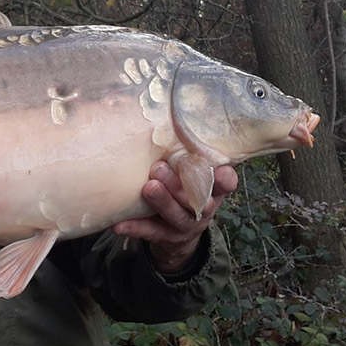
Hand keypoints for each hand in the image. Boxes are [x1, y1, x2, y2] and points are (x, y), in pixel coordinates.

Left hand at [113, 161, 236, 274]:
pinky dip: (135, 228)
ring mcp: (185, 225)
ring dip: (162, 202)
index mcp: (212, 189)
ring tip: (148, 188)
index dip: (226, 180)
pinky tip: (119, 223)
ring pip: (177, 216)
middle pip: (198, 200)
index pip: (225, 184)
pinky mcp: (165, 237)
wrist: (175, 231)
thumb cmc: (181, 186)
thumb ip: (183, 149)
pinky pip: (149, 232)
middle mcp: (203, 208)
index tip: (222, 172)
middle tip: (159, 168)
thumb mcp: (189, 170)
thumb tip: (154, 108)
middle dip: (179, 185)